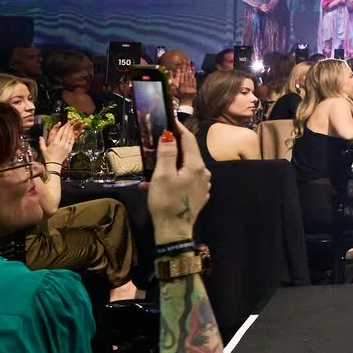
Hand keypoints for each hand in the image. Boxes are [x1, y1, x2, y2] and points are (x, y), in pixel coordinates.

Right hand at [42, 119, 78, 164]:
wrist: (54, 164)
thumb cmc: (48, 157)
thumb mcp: (43, 149)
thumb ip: (41, 142)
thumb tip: (40, 137)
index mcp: (54, 143)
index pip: (60, 133)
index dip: (63, 127)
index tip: (64, 123)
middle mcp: (61, 144)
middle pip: (65, 133)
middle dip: (67, 127)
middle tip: (69, 123)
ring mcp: (66, 146)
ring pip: (69, 137)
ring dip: (71, 131)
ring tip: (72, 126)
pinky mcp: (69, 149)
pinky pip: (72, 142)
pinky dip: (73, 137)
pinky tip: (73, 134)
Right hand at [145, 128, 209, 243]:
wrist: (174, 232)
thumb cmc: (166, 201)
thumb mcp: (162, 175)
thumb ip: (167, 153)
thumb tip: (169, 134)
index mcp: (196, 165)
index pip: (189, 139)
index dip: (178, 128)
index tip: (168, 120)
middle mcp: (203, 173)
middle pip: (187, 153)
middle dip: (171, 149)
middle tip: (155, 145)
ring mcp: (202, 185)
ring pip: (184, 168)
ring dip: (167, 167)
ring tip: (149, 174)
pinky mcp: (197, 195)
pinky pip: (184, 180)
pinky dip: (171, 179)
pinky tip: (156, 186)